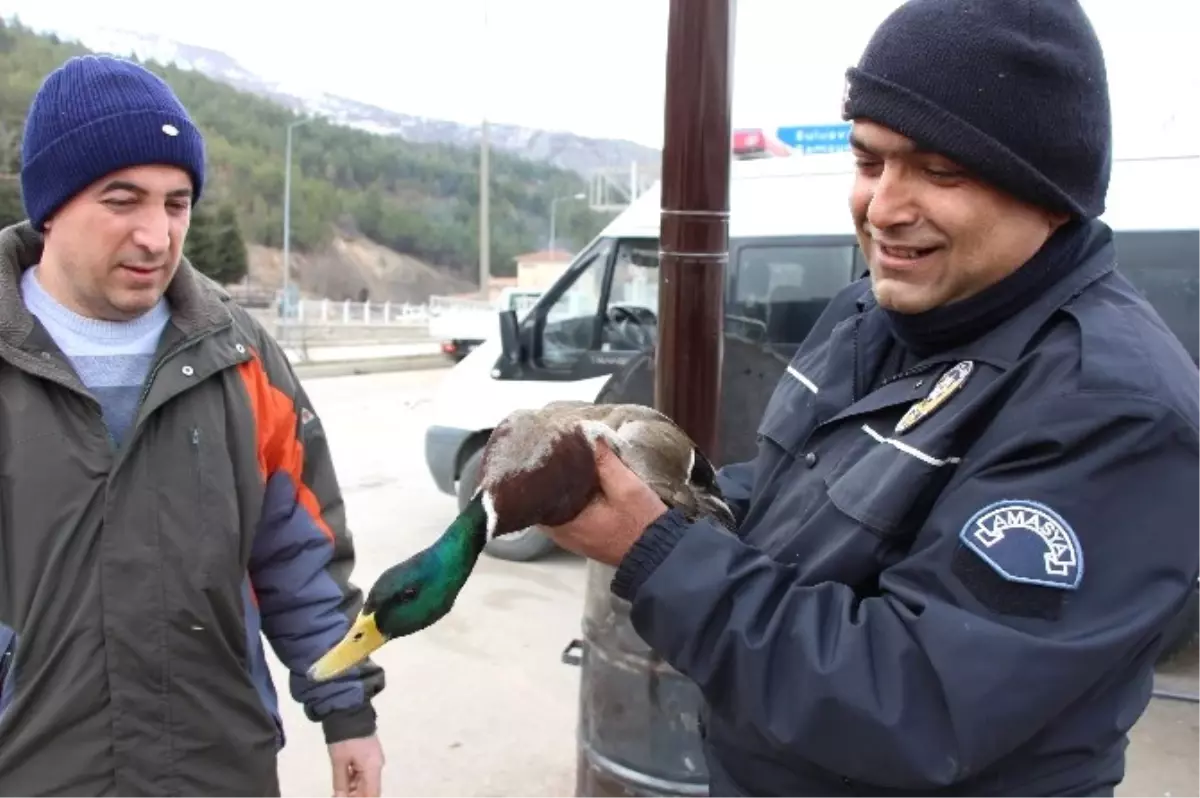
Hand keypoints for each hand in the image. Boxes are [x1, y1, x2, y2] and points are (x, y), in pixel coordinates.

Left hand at [328, 735, 383, 797]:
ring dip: (352, 789)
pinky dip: (353, 779)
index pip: (372, 794)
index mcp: (373, 768)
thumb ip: (341, 783)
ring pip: (365, 782)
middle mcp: (377, 765)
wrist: (349, 711)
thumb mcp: (339, 762)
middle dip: (355, 796)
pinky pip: (363, 773)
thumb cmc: (344, 738)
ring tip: (337, 792)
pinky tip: (342, 782)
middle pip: (368, 789)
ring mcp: (374, 759)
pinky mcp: (369, 754)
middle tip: (337, 796)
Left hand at [540, 439, 667, 565]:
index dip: (542, 472)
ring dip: (560, 489)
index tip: (546, 451)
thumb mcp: (627, 486)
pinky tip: (579, 482)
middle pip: (543, 500)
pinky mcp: (581, 538)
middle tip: (556, 452)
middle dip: (550, 478)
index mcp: (565, 523)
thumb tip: (588, 435)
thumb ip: (605, 462)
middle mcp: (560, 534)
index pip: (537, 494)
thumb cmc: (642, 521)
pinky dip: (569, 499)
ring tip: (566, 462)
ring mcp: (570, 538)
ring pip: (554, 507)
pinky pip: (566, 514)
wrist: (659, 553)